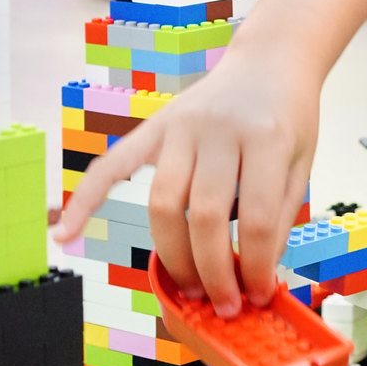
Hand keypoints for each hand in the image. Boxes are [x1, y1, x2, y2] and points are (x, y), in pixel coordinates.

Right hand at [50, 45, 319, 318]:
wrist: (269, 61)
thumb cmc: (288, 117)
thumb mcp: (300, 163)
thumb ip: (278, 217)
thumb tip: (256, 280)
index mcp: (266, 138)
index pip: (253, 218)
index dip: (256, 266)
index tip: (258, 294)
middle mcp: (217, 130)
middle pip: (202, 216)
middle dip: (211, 270)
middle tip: (222, 304)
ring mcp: (181, 126)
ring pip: (162, 203)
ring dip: (172, 256)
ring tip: (189, 288)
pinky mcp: (155, 127)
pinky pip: (112, 166)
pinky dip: (86, 201)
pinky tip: (66, 236)